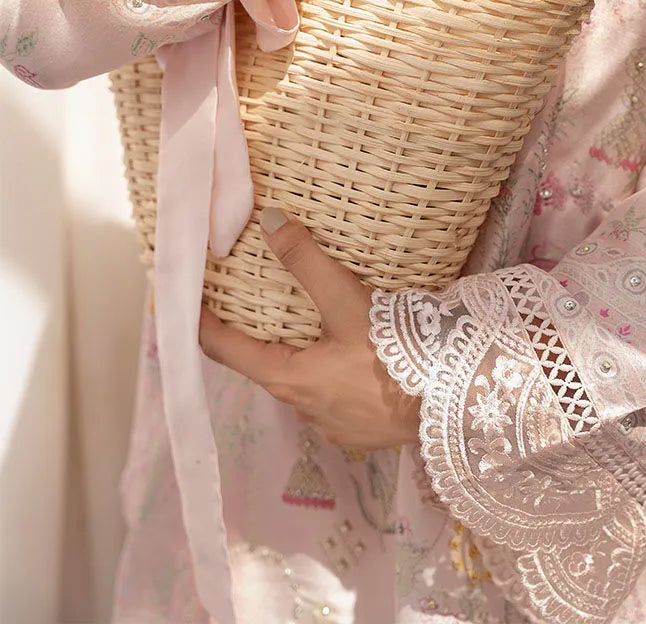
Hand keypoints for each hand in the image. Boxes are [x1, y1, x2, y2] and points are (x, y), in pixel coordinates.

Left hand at [198, 211, 421, 448]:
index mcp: (288, 377)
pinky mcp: (362, 430)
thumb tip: (268, 221)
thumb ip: (306, 261)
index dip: (200, 323)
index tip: (182, 302)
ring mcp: (333, 425)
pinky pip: (333, 396)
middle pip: (263, 365)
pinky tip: (354, 355)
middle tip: (252, 300)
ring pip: (301, 382)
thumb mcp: (347, 301)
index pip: (224, 349)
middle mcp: (302, 407)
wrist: (456, 404)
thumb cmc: (396, 355)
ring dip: (298, 355)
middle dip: (255, 335)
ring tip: (309, 324)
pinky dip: (331, 372)